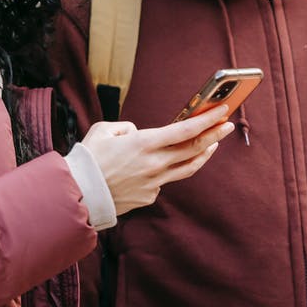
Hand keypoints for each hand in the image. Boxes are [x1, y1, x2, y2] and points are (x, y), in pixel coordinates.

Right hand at [80, 106, 234, 214]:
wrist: (78, 194)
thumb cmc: (88, 160)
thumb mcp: (103, 131)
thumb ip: (126, 127)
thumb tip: (138, 133)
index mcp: (144, 143)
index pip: (185, 130)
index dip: (207, 119)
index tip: (222, 110)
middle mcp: (154, 164)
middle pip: (194, 149)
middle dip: (214, 134)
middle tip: (227, 124)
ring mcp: (154, 183)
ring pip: (187, 167)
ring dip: (202, 154)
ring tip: (212, 144)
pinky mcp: (149, 196)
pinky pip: (163, 180)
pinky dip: (166, 170)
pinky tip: (159, 166)